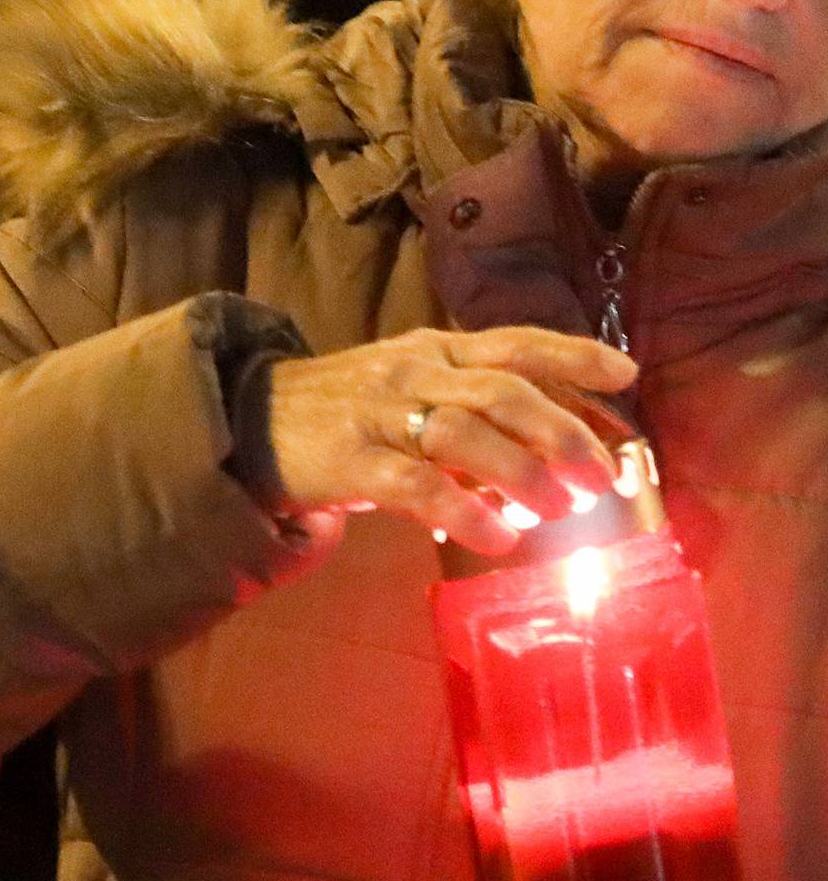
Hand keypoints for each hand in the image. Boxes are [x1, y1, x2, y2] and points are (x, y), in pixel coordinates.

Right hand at [260, 327, 638, 556]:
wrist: (253, 420)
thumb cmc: (350, 412)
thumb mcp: (413, 389)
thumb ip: (475, 414)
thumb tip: (553, 461)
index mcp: (436, 348)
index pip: (515, 342)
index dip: (572, 355)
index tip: (627, 374)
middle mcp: (413, 370)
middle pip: (502, 390)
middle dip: (562, 433)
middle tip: (602, 479)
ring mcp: (379, 412)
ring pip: (464, 433)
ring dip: (522, 474)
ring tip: (561, 512)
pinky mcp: (350, 459)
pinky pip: (416, 485)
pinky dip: (464, 511)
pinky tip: (497, 538)